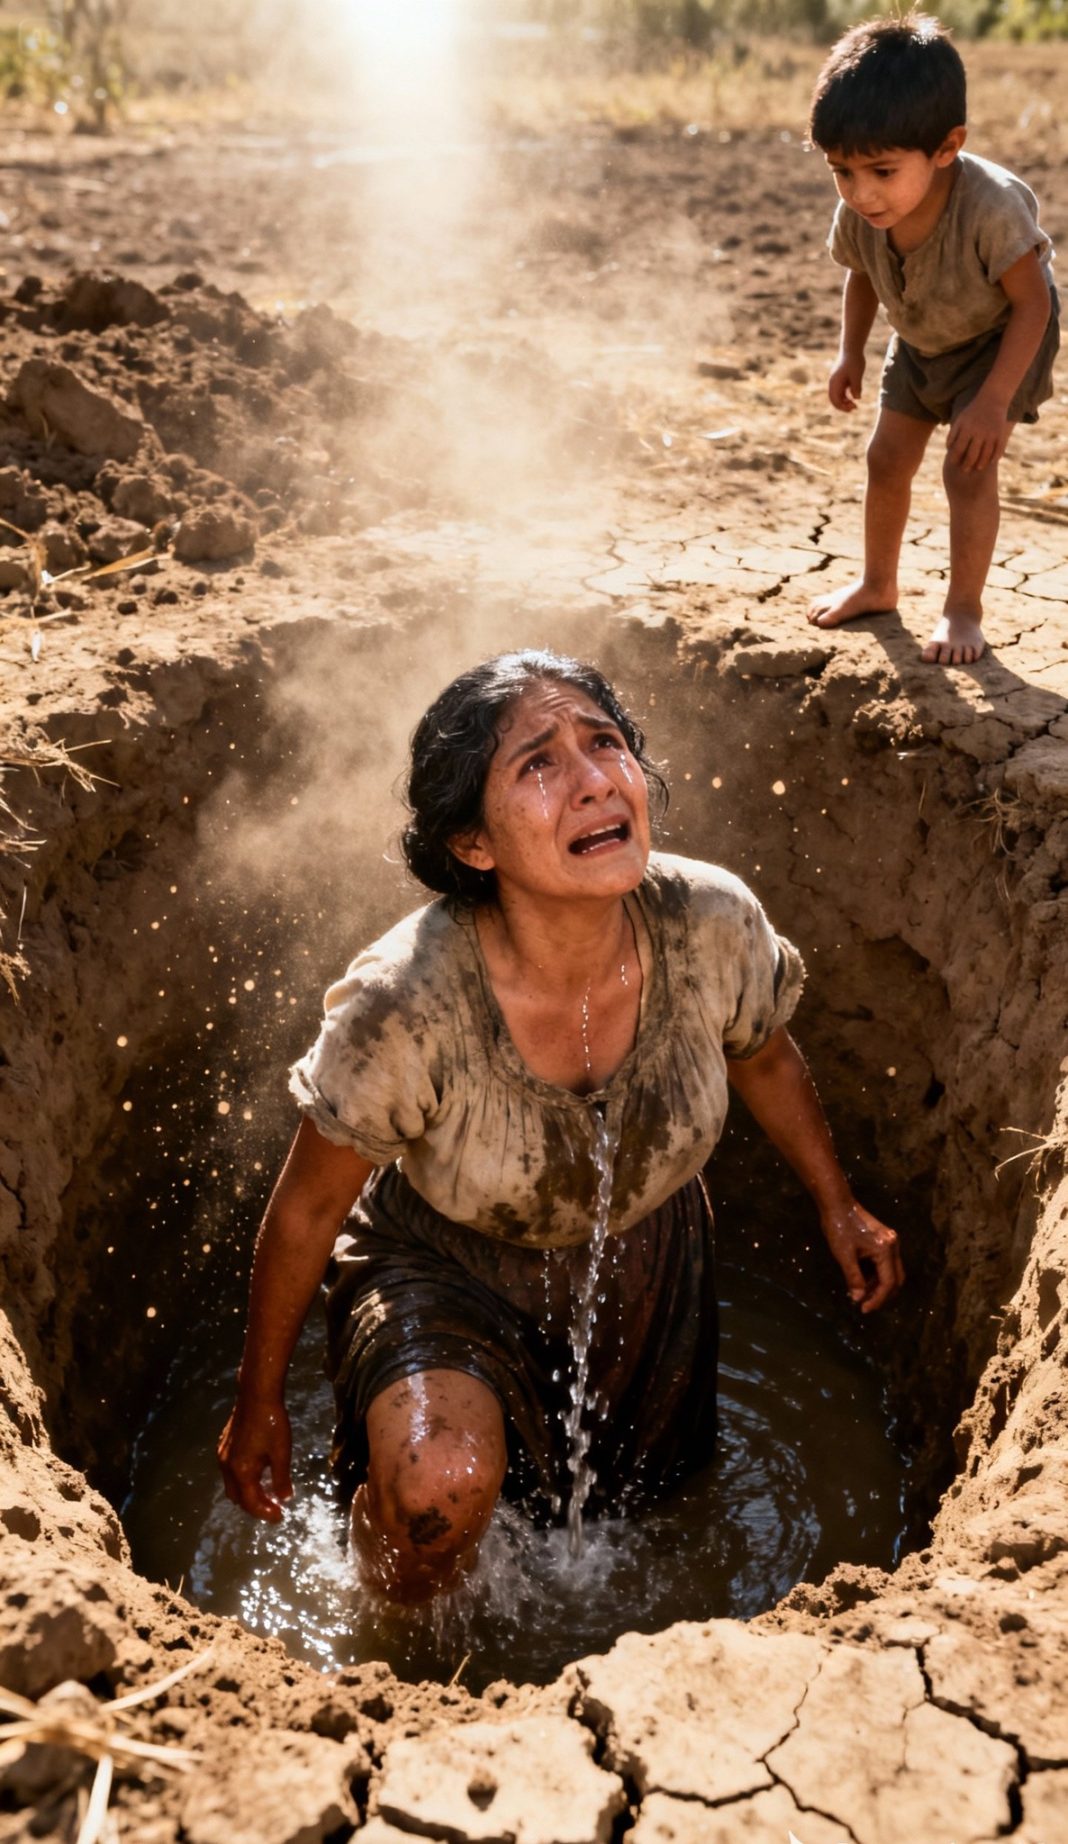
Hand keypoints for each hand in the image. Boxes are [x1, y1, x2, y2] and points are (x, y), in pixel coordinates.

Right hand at [218, 1394, 292, 1520]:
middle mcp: (227, 1466)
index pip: (251, 1503)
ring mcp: (223, 1455)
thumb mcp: (281, 1453)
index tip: (280, 1516)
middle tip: (274, 1506)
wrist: (256, 1394)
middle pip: (238, 1498)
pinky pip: (230, 1471)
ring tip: (267, 1491)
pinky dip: (243, 1479)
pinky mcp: (224, 1445)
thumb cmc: (271, 1423)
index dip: (265, 1513)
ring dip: (248, 1492)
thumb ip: (281, 1478)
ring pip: (232, 1485)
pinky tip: (258, 1472)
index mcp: (241, 1471)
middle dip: (255, 1505)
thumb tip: (284, 1498)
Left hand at [820, 1200, 903, 1313]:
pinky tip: (863, 1279)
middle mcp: (893, 1246)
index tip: (864, 1309)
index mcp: (886, 1250)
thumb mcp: (844, 1256)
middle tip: (865, 1304)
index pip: (888, 1282)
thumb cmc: (839, 1228)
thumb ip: (854, 1278)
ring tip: (861, 1293)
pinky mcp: (885, 1240)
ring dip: (879, 1285)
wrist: (838, 1204)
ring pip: (892, 1272)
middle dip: (883, 1294)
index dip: (877, 1299)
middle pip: (896, 1279)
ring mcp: (891, 1242)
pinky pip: (886, 1263)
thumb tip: (858, 1299)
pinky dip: (877, 1274)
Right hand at [828, 352, 863, 411]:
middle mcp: (833, 383)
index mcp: (835, 383)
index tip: (853, 408)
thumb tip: (857, 398)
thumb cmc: (854, 361)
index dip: (843, 407)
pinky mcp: (841, 379)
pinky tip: (855, 393)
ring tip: (855, 403)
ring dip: (845, 401)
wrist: (852, 349)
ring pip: (838, 396)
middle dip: (843, 406)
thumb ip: (856, 387)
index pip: (835, 400)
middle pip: (835, 400)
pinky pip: (842, 391)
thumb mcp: (857, 375)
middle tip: (855, 407)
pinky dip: (847, 395)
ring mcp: (837, 381)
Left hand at [946, 394, 1008, 472]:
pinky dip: (994, 458)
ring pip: (985, 456)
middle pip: (971, 455)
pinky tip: (990, 462)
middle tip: (965, 470)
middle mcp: (979, 433)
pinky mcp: (1000, 435)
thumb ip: (953, 434)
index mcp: (966, 429)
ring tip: (977, 468)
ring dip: (981, 464)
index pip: (958, 449)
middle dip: (967, 465)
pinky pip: (998, 451)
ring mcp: (991, 434)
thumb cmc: (972, 412)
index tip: (954, 463)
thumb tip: (949, 450)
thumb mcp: (960, 420)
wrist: (993, 399)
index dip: (955, 459)